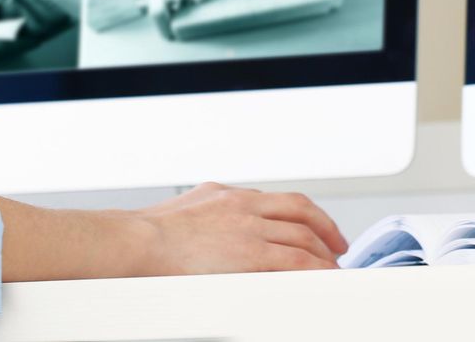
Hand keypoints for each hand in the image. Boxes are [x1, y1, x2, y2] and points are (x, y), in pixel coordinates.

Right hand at [135, 182, 347, 273]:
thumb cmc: (151, 234)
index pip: (280, 200)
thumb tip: (216, 229)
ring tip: (333, 270)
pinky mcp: (251, 255)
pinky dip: (316, 270)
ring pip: (304, 238)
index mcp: (228, 195)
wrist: (137, 242)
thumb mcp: (188, 209)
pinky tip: (323, 280)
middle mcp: (243, 207)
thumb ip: (211, 214)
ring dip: (324, 255)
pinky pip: (296, 262)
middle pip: (300, 214)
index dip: (307, 214)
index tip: (317, 227)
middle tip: (336, 248)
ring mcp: (249, 230)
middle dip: (326, 231)